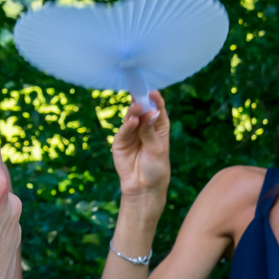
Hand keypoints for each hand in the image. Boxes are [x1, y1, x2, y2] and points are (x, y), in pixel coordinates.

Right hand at [110, 89, 170, 203]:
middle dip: (141, 102)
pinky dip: (127, 125)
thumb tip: (151, 112)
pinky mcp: (120, 141)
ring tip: (137, 107)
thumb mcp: (157, 149)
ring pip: (131, 117)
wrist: (144, 187)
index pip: (157, 108)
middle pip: (142, 110)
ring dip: (134, 112)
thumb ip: (151, 131)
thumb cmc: (156, 167)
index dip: (155, 99)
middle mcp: (145, 126)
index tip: (152, 92)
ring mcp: (131, 133)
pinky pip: (123, 130)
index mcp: (158, 126)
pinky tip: (132, 121)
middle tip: (140, 95)